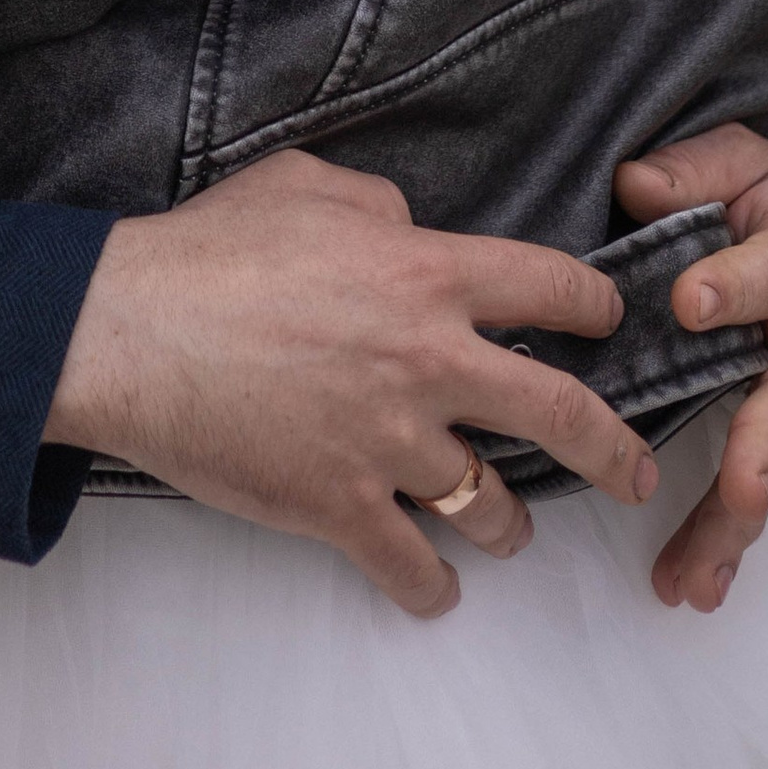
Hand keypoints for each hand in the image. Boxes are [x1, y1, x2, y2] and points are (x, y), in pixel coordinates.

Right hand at [44, 148, 654, 618]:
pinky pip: (415, 568)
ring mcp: (390, 444)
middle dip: (616, 449)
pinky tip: (435, 584)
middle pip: (562, 414)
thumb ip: (378, 207)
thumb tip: (410, 231)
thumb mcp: (304, 183)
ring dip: (511, 524)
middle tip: (637, 469)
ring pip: (495, 507)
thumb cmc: (209, 247)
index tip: (607, 321)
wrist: (130, 330)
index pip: (549, 288)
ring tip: (508, 529)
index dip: (592, 305)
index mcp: (425, 274)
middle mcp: (429, 361)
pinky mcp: (343, 508)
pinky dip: (431, 586)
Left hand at [615, 125, 767, 613]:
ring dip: (739, 522)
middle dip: (766, 448)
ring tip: (693, 576)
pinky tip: (696, 582)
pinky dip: (735, 538)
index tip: (689, 302)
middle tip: (742, 490)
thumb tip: (634, 186)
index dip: (735, 286)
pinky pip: (767, 486)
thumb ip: (692, 169)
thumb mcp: (745, 158)